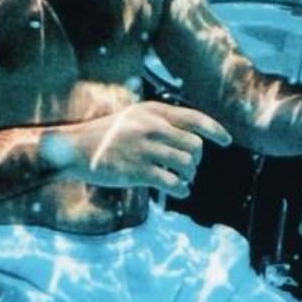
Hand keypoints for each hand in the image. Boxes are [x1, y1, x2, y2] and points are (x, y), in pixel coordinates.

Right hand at [53, 101, 231, 195]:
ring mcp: (145, 149)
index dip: (215, 130)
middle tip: (188, 167)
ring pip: (186, 165)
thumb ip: (161, 121)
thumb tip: (194, 137)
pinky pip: (172, 182)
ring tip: (181, 179)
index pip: (195, 119)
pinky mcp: (138, 171)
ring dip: (188, 175)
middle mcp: (152, 127)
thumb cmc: (106, 135)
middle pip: (195, 145)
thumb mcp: (134, 117)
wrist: (75, 148)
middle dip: (196, 159)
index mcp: (153, 111)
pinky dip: (180, 189)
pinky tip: (178, 190)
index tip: (227, 141)